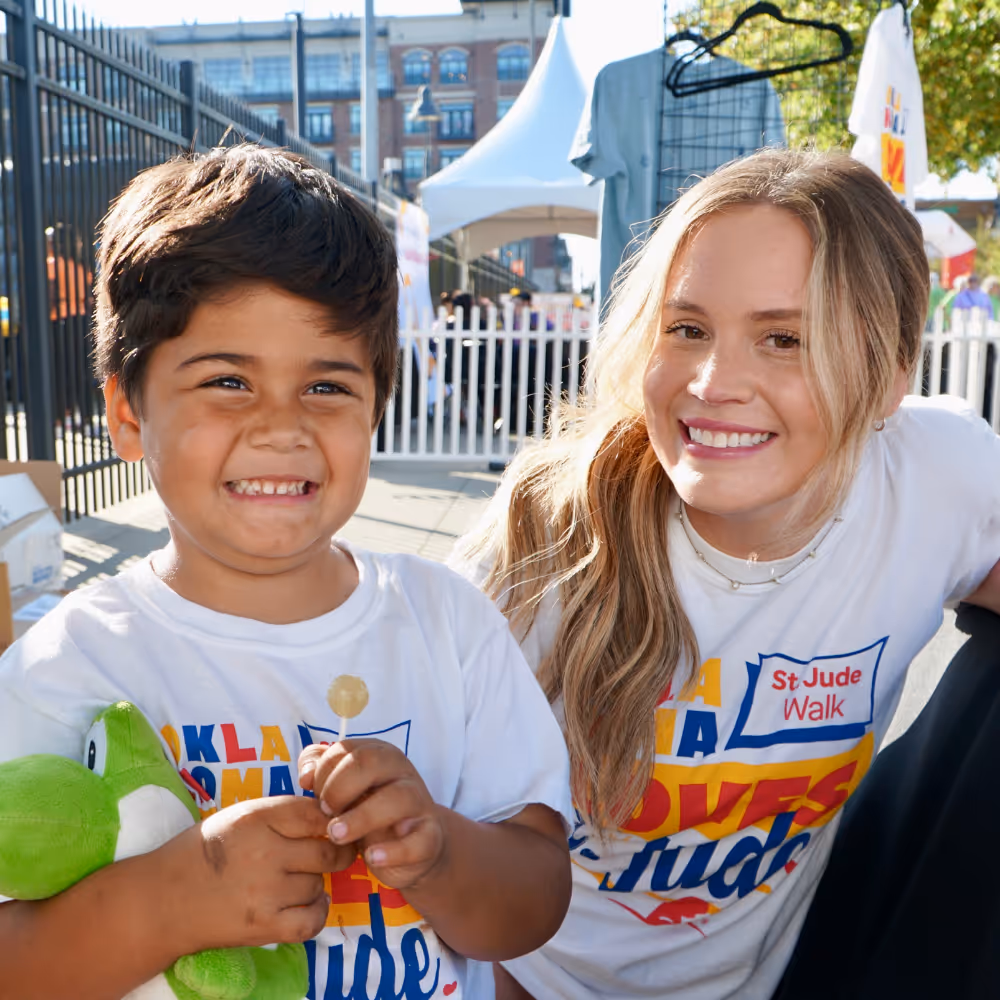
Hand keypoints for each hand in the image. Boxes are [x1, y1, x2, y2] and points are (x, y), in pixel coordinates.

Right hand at [160, 795, 352, 952]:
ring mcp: (265, 892)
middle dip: (336, 852)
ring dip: (314, 883)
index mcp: (257, 818)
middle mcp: (264, 852)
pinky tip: (310, 903)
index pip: (315, 814)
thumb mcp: (239, 816)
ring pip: (317, 885)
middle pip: (326, 851)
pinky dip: (317, 913)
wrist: (161, 900)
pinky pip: (311, 921)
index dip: (332, 819)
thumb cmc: (203, 852)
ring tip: (298, 880)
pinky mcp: (262, 927)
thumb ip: (281, 814)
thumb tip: (328, 814)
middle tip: (335, 852)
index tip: (336, 825)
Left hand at [298, 740, 445, 891]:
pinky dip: (392, 851)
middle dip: (339, 788)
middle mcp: (401, 771)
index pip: (347, 749)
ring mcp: (419, 802)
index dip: (323, 772)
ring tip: (337, 836)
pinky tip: (371, 857)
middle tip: (325, 813)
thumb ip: (320, 774)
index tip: (314, 796)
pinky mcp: (430, 836)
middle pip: (370, 762)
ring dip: (361, 817)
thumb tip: (306, 775)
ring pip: (397, 798)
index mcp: (378, 754)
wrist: (411, 850)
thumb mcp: (343, 791)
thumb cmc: (368, 813)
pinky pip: (417, 841)